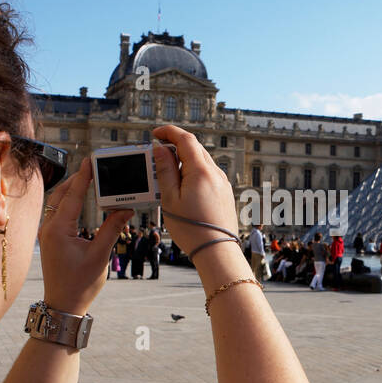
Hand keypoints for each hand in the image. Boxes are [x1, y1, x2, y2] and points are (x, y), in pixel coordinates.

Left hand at [38, 156, 132, 314]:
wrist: (63, 305)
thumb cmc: (79, 284)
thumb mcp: (99, 255)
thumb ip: (112, 229)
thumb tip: (125, 209)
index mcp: (58, 230)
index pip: (73, 196)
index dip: (84, 178)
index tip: (91, 162)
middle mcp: (48, 228)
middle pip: (61, 194)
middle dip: (77, 179)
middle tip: (93, 166)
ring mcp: (47, 233)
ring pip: (58, 203)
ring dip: (72, 189)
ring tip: (88, 178)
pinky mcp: (51, 238)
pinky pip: (58, 212)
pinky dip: (69, 201)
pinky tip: (80, 198)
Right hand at [151, 125, 238, 254]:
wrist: (216, 251)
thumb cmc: (191, 229)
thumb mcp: (170, 199)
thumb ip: (165, 171)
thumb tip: (161, 149)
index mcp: (201, 171)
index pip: (186, 139)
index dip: (169, 132)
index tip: (156, 133)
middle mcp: (216, 173)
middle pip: (195, 148)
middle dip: (176, 145)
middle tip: (158, 153)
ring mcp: (223, 183)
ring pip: (202, 161)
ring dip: (185, 160)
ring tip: (169, 174)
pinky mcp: (225, 193)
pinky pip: (209, 174)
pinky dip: (194, 172)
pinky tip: (184, 186)